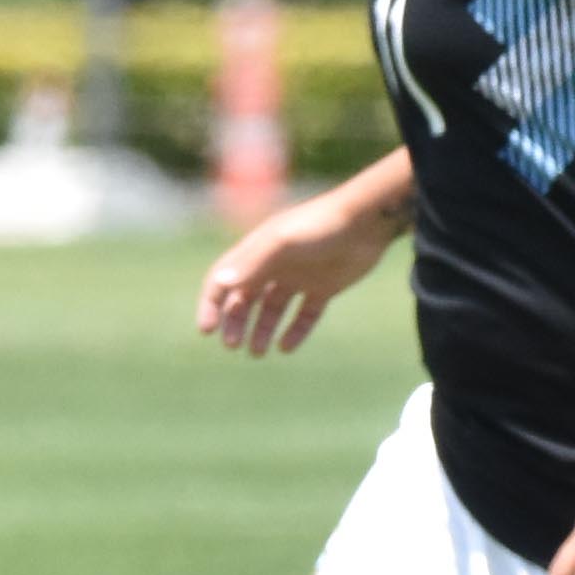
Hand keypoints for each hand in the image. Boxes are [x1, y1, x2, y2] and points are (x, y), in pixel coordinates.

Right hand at [195, 184, 404, 355]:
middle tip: (233, 345)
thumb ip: (253, 262)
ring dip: (261, 331)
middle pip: (244, 299)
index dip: (211, 305)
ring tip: (257, 353)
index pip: (223, 281)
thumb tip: (221, 282)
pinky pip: (304, 315)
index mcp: (257, 252)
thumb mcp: (282, 241)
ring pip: (272, 310)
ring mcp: (299, 277)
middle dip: (234, 322)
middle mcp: (274, 265)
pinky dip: (294, 331)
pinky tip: (286, 348)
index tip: (207, 330)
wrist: (367, 221)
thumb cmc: (320, 225)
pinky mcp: (324, 287)